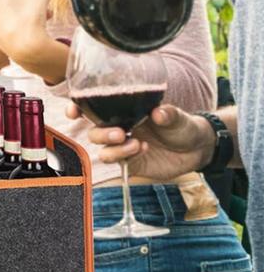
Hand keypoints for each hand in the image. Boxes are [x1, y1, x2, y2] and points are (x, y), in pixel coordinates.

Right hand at [67, 101, 213, 179]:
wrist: (198, 149)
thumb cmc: (183, 126)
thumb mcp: (178, 117)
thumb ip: (168, 114)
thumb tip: (158, 113)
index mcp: (123, 111)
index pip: (93, 108)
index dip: (78, 108)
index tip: (74, 110)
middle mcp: (119, 128)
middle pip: (93, 131)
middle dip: (101, 133)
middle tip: (121, 134)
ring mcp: (124, 147)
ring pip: (102, 149)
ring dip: (114, 149)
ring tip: (136, 144)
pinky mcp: (132, 163)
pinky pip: (118, 162)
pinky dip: (126, 157)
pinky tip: (142, 149)